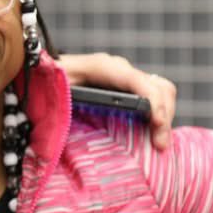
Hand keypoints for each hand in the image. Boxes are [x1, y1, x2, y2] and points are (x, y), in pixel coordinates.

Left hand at [57, 52, 176, 148]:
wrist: (47, 69)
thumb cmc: (49, 78)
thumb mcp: (53, 88)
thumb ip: (62, 98)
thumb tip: (67, 122)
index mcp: (102, 67)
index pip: (136, 80)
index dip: (152, 100)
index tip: (157, 124)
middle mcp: (119, 70)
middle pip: (158, 87)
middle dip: (164, 115)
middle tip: (160, 145)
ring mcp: (126, 78)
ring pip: (161, 92)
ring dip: (165, 117)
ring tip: (159, 143)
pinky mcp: (129, 88)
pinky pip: (154, 97)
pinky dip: (160, 115)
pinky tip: (154, 134)